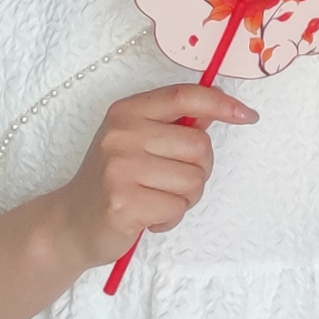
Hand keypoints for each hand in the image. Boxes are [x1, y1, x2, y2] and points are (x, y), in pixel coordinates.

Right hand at [55, 82, 252, 270]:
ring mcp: (120, 168)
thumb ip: (171, 124)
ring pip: (194, 181)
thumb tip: (218, 106)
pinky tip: (148, 217)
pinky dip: (170, 218)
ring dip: (184, 199)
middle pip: (200, 147)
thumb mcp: (135, 141)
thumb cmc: (113, 179)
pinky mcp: (124, 203)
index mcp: (126, 111)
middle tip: (171, 183)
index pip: (184, 97)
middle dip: (199, 172)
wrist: (71, 222)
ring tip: (156, 200)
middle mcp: (121, 134)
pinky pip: (177, 208)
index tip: (247, 115)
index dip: (221, 103)